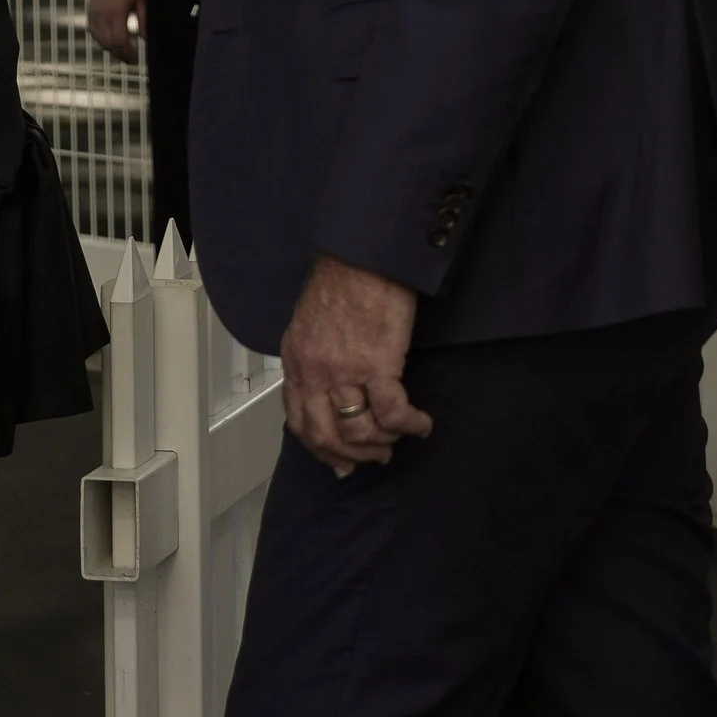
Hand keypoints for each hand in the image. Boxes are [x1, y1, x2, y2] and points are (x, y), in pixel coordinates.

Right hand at [88, 0, 145, 64]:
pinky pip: (93, 29)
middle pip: (107, 44)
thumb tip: (147, 39)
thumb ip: (145, 20)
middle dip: (119, 53)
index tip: (136, 59)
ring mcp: (93, 11)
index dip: (127, 53)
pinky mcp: (91, 6)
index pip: (118, 42)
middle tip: (131, 59)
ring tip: (122, 51)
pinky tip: (109, 38)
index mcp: (114, 13)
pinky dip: (101, 37)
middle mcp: (101, 15)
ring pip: (99, 38)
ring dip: (110, 47)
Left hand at [281, 257, 432, 474]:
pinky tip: (421, 424)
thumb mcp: (309, 324)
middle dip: (353, 455)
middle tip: (375, 456)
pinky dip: (409, 425)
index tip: (340, 460)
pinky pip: (393, 413)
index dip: (321, 449)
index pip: (298, 422)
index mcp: (295, 362)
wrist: (364, 256)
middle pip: (326, 436)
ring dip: (381, 443)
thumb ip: (312, 360)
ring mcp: (343, 371)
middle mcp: (313, 372)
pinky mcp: (377, 365)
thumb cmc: (342, 282)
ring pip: (358, 431)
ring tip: (399, 438)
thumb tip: (329, 393)